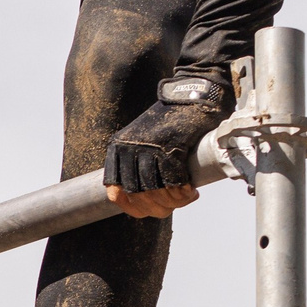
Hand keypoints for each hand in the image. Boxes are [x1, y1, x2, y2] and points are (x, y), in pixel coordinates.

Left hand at [103, 71, 234, 219]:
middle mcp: (128, 149)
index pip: (114, 191)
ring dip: (172, 202)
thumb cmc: (170, 122)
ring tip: (185, 198)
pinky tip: (191, 190)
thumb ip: (139, 165)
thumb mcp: (143, 140)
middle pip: (138, 195)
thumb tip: (146, 198)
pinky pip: (174, 180)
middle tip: (173, 207)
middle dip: (157, 208)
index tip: (148, 211)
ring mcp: (149, 147)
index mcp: (117, 149)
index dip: (131, 208)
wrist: (190, 95)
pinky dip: (182, 191)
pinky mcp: (171, 145)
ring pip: (155, 191)